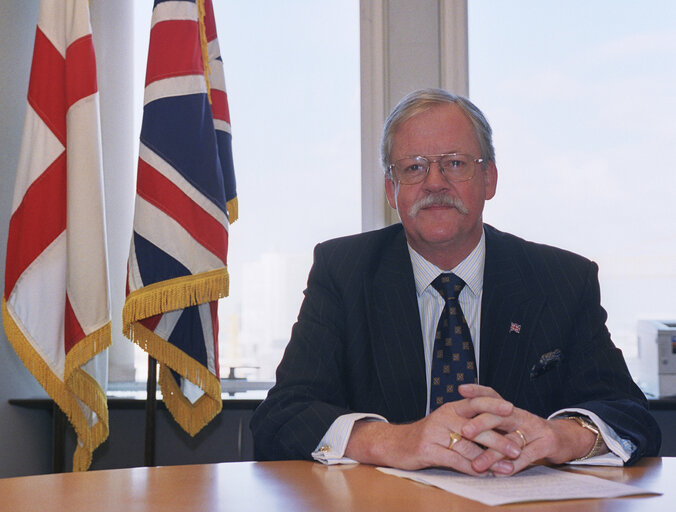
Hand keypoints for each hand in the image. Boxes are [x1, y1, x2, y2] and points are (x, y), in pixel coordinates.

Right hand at [344, 396, 520, 474]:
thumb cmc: (427, 434)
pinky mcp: (427, 449)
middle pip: (476, 426)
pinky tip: (483, 474)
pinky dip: (471, 468)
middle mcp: (443, 417)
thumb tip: (498, 426)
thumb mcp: (446, 422)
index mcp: (450, 408)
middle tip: (517, 449)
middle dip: (499, 439)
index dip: (493, 403)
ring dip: (489, 459)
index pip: (474, 401)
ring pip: (468, 446)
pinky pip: (455, 460)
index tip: (511, 408)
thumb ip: (467, 421)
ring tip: (506, 468)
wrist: (395, 443)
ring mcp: (434, 433)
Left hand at [457, 384, 602, 474]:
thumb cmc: (530, 432)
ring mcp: (535, 429)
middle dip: (480, 424)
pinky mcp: (547, 444)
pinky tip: (500, 473)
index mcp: (510, 409)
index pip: (493, 395)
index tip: (461, 388)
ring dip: (492, 453)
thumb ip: (492, 423)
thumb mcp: (511, 423)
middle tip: (464, 431)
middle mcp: (521, 416)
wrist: (565, 438)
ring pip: (511, 440)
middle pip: (499, 416)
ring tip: (477, 464)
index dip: (477, 390)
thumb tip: (461, 425)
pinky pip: (527, 456)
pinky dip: (513, 465)